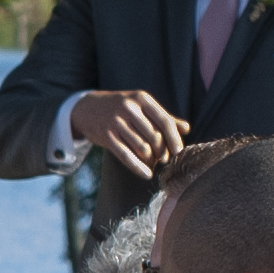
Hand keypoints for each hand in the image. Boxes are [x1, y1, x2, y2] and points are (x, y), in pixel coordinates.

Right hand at [71, 89, 187, 180]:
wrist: (87, 108)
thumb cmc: (120, 107)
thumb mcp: (141, 106)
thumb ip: (163, 117)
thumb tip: (186, 129)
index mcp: (141, 99)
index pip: (164, 121)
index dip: (174, 138)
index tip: (179, 151)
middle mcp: (129, 108)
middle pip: (154, 136)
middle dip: (162, 151)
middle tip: (164, 159)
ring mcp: (116, 122)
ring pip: (141, 147)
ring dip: (151, 159)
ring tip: (153, 163)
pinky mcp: (106, 135)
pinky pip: (126, 155)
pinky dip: (138, 167)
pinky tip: (146, 174)